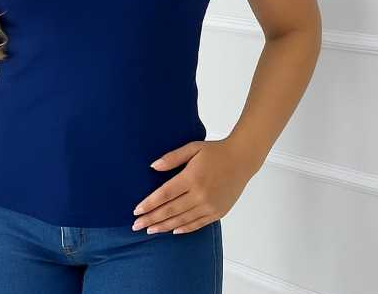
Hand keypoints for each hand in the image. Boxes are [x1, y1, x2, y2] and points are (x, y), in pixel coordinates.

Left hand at [132, 138, 252, 233]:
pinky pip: (197, 224)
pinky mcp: (218, 212)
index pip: (165, 194)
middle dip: (151, 219)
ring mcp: (210, 205)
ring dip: (164, 226)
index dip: (149, 204)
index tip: (136, 211)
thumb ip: (172, 158)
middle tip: (135, 226)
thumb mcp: (193, 148)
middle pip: (170, 210)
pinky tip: (173, 230)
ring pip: (182, 220)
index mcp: (192, 177)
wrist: (242, 160)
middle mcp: (200, 194)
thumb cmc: (215, 151)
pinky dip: (184, 228)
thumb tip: (153, 167)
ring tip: (149, 230)